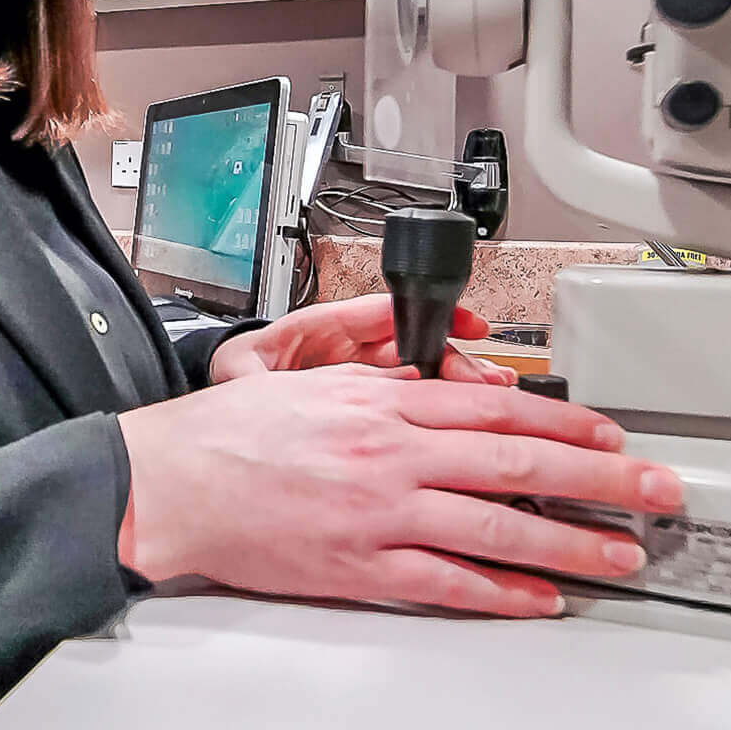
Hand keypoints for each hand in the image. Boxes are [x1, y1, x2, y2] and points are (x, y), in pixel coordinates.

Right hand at [116, 367, 683, 617]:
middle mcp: (390, 455)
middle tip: (655, 490)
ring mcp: (379, 515)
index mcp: (381, 403)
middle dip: (598, 478)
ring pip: (495, 528)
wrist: (173, 481)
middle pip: (515, 462)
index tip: (610, 435)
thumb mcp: (313, 376)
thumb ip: (384, 382)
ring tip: (620, 555)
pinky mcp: (360, 568)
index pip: (494, 408)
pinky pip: (446, 584)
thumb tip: (443, 387)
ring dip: (570, 543)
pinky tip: (541, 598)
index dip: (564, 422)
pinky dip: (501, 594)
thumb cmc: (233, 432)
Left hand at [209, 293, 515, 386]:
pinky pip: (418, 397)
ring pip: (426, 370)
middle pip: (417, 342)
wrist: (236, 395)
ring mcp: (368, 373)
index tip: (465, 324)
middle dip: (456, 356)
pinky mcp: (375, 399)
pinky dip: (448, 403)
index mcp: (324, 328)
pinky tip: (475, 417)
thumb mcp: (244, 374)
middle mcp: (355, 346)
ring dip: (461, 379)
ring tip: (493, 392)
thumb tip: (272, 380)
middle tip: (487, 376)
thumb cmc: (243, 376)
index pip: (384, 312)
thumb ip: (258, 375)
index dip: (429, 314)